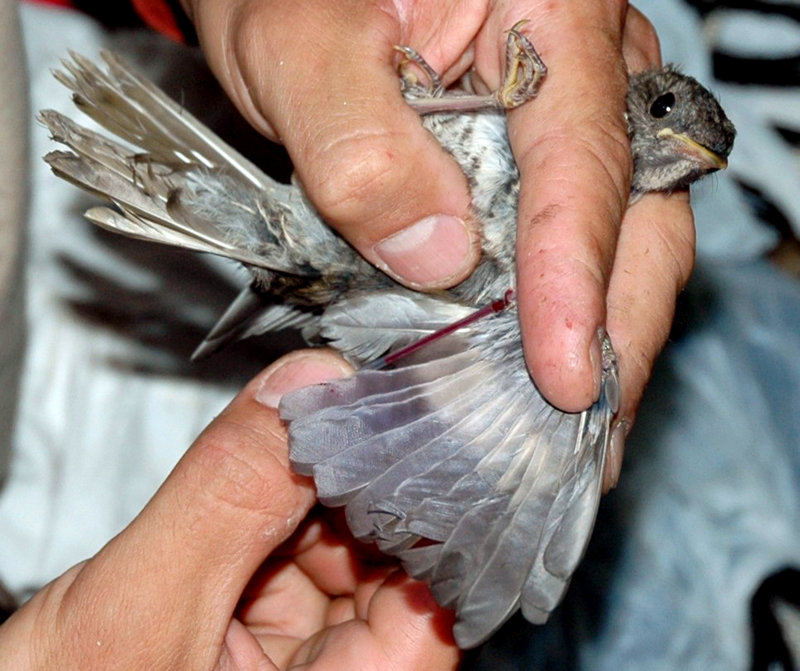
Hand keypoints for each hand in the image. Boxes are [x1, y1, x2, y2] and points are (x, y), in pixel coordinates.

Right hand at [0, 351, 459, 668]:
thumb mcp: (132, 616)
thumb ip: (225, 498)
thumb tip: (308, 384)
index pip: (428, 609)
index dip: (416, 511)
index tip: (390, 430)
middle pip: (386, 576)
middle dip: (348, 495)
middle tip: (319, 424)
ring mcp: (291, 670)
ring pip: (339, 563)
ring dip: (306, 501)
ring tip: (265, 464)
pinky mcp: (251, 646)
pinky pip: (290, 569)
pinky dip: (271, 522)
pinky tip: (243, 498)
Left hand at [178, 0, 694, 485]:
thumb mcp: (301, 47)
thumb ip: (360, 142)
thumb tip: (435, 257)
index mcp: (546, 12)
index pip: (582, 160)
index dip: (575, 279)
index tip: (565, 378)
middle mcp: (581, 68)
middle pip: (634, 212)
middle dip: (614, 329)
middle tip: (587, 432)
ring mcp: (566, 120)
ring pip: (618, 236)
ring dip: (599, 335)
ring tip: (577, 428)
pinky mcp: (534, 163)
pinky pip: (569, 242)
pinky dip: (559, 314)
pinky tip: (543, 373)